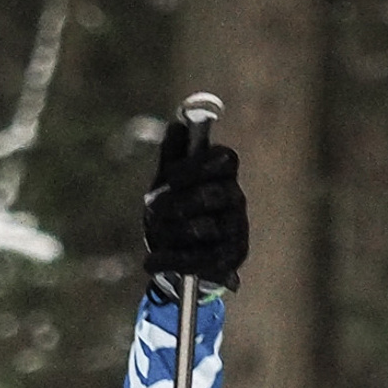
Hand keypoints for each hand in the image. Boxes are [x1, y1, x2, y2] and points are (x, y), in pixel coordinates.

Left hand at [142, 122, 247, 292]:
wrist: (179, 261)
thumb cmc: (175, 214)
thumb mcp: (168, 184)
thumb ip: (172, 157)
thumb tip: (177, 125)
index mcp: (224, 175)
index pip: (224, 160)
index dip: (197, 166)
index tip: (170, 175)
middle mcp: (236, 200)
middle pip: (212, 194)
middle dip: (177, 203)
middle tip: (151, 209)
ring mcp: (236, 231)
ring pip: (202, 228)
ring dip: (169, 232)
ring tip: (154, 234)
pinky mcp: (229, 260)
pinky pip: (197, 260)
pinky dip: (169, 260)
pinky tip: (151, 262)